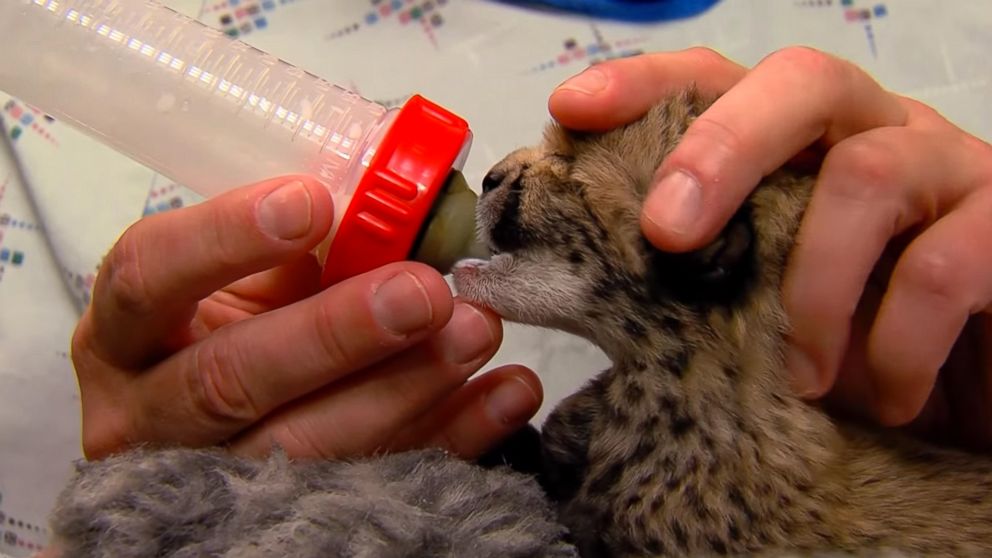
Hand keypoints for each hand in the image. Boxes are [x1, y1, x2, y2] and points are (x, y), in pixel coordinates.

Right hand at [71, 176, 541, 460]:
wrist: (205, 442)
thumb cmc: (219, 340)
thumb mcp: (229, 290)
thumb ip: (283, 255)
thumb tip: (376, 214)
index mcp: (124, 337)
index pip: (147, 279)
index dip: (223, 240)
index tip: (310, 204)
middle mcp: (149, 415)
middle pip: (232, 380)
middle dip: (336, 333)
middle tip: (424, 292)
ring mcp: (211, 481)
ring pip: (303, 448)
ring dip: (406, 388)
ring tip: (477, 331)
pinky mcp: (285, 520)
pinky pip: (376, 485)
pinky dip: (449, 439)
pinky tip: (503, 395)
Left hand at [549, 47, 991, 448]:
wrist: (973, 396)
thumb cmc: (856, 344)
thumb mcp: (762, 307)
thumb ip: (700, 279)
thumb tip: (583, 286)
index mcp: (803, 145)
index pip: (721, 80)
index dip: (646, 83)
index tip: (572, 109)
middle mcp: (875, 133)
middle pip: (802, 83)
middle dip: (721, 148)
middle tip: (667, 234)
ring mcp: (949, 172)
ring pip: (869, 175)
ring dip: (811, 288)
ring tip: (796, 377)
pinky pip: (943, 268)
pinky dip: (893, 344)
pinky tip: (879, 397)